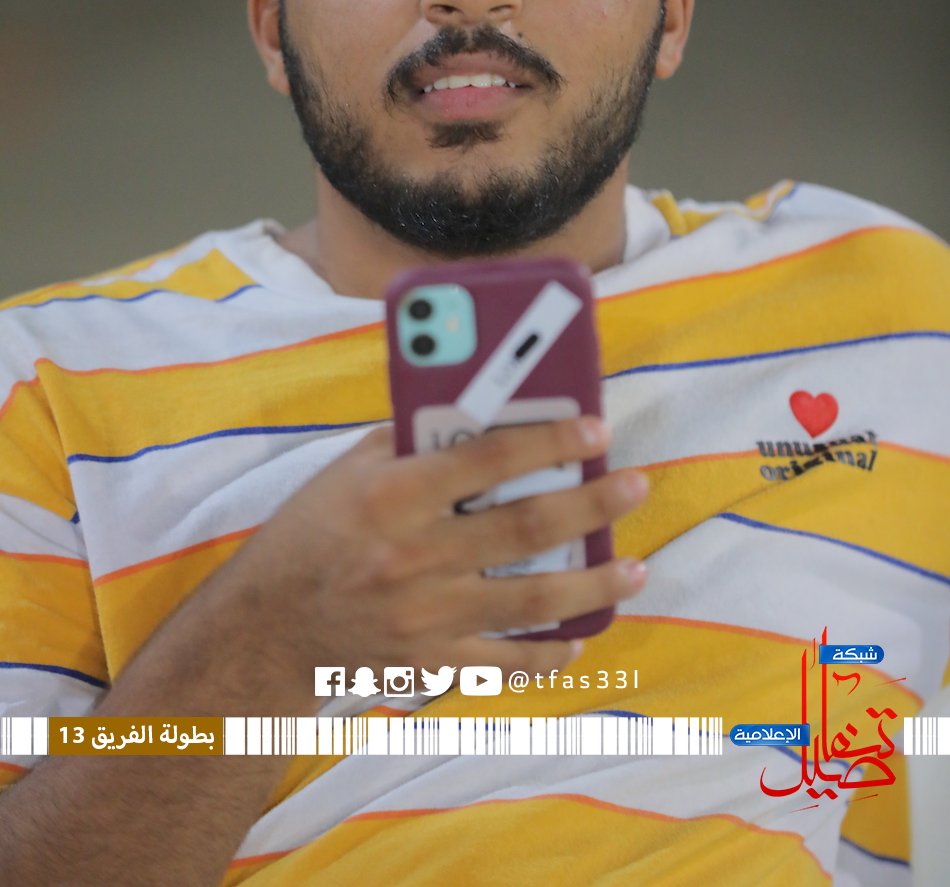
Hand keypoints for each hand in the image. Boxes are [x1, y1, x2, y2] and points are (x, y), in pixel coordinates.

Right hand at [229, 416, 647, 698]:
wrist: (266, 630)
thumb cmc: (311, 534)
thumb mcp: (349, 471)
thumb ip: (411, 442)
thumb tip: (481, 412)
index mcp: (393, 495)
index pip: (486, 458)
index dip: (548, 441)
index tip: (596, 430)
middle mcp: (414, 555)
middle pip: (524, 527)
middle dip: (591, 506)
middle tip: (635, 486)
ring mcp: (425, 616)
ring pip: (530, 600)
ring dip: (592, 583)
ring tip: (635, 567)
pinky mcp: (429, 662)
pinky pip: (504, 662)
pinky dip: (548, 653)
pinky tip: (580, 636)